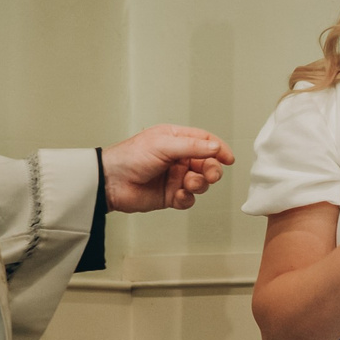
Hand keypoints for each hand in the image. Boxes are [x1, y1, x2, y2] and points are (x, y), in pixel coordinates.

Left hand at [103, 125, 234, 211]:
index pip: (205, 142)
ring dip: (199, 184)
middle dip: (212, 170)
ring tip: (188, 184)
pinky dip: (187, 198)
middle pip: (207, 163)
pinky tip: (179, 195)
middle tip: (210, 175)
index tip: (228, 158)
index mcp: (176, 140)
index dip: (219, 149)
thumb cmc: (131, 157)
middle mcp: (178, 158)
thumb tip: (216, 148)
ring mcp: (175, 177)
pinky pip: (189, 199)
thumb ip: (192, 147)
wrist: (111, 182)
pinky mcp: (170, 196)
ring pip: (201, 182)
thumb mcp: (163, 145)